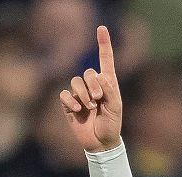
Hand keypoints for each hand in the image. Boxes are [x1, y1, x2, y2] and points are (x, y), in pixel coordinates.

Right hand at [60, 25, 123, 153]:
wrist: (100, 142)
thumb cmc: (111, 125)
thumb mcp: (116, 108)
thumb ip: (111, 91)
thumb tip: (100, 75)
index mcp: (107, 84)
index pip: (105, 60)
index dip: (103, 44)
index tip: (101, 28)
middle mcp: (93, 86)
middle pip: (88, 72)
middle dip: (93, 84)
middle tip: (98, 99)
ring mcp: (80, 94)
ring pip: (75, 81)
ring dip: (82, 93)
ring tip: (89, 106)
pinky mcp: (69, 104)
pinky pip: (64, 94)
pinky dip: (70, 100)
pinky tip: (78, 110)